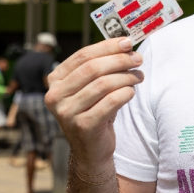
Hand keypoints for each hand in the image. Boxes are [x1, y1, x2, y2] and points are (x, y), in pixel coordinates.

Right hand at [45, 37, 143, 175]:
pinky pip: (111, 101)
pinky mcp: (83, 126)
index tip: (127, 42)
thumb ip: (101, 66)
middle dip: (120, 60)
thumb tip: (125, 44)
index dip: (107, 46)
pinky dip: (125, 93)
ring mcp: (67, 112)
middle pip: (93, 68)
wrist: (91, 150)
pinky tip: (131, 92)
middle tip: (137, 59)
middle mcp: (56, 96)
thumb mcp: (92, 87)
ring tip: (138, 76)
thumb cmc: (94, 112)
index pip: (83, 55)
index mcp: (55, 81)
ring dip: (126, 77)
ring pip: (104, 84)